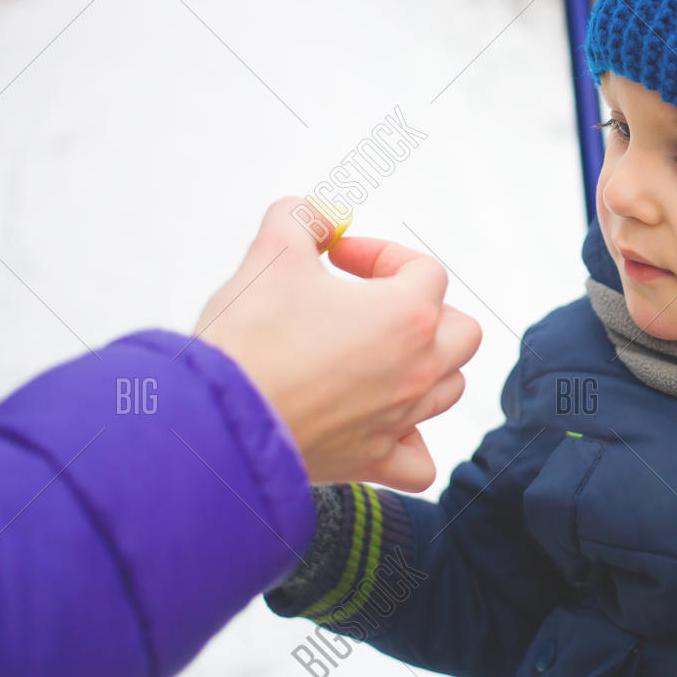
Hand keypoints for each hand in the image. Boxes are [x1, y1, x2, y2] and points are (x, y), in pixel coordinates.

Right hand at [194, 198, 482, 489]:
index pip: (427, 271)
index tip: (337, 258)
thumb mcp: (271, 252)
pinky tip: (384, 426)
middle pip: (461, 332)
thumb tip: (319, 214)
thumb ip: (302, 218)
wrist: (215, 417)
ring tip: (374, 356)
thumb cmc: (249, 335)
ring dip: (425, 366)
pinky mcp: (372, 462)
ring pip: (448, 389)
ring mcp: (400, 420)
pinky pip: (419, 462)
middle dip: (425, 309)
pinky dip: (412, 444)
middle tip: (371, 305)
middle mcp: (418, 370)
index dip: (382, 255)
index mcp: (408, 316)